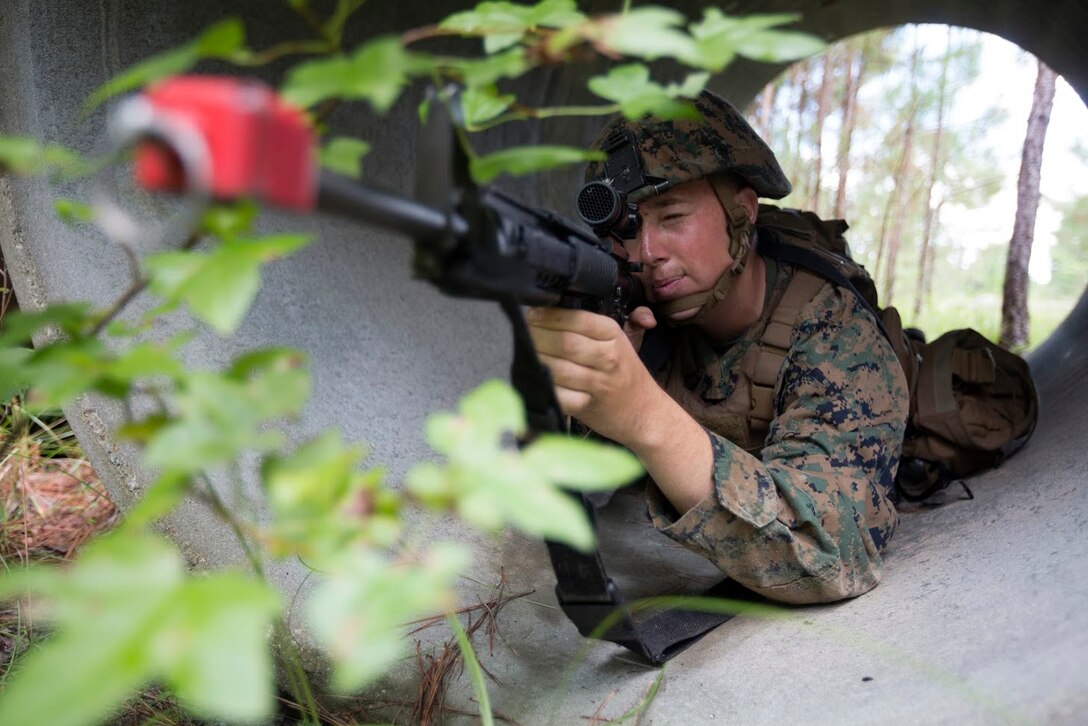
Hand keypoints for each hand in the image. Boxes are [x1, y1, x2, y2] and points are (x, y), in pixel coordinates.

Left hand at [526, 306, 656, 445]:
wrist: (644, 411)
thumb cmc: (624, 372)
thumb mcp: (616, 340)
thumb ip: (587, 325)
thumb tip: (547, 309)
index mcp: (612, 334)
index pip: (577, 319)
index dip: (549, 316)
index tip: (532, 315)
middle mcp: (608, 356)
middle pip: (564, 343)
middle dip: (538, 337)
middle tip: (525, 335)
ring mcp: (599, 383)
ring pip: (558, 368)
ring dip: (537, 361)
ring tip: (527, 355)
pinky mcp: (588, 406)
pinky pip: (560, 395)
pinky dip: (545, 387)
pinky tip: (537, 379)